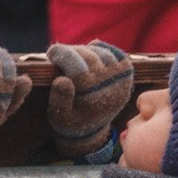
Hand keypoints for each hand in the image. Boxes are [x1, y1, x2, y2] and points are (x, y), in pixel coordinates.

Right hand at [46, 41, 133, 156]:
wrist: (92, 129)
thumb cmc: (71, 122)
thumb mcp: (60, 116)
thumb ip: (60, 99)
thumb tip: (61, 80)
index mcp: (96, 99)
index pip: (79, 70)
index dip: (63, 57)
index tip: (50, 53)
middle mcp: (113, 88)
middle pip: (90, 58)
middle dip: (70, 51)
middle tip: (56, 52)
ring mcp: (122, 80)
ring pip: (102, 53)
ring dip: (83, 50)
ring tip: (69, 55)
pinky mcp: (127, 75)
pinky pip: (116, 53)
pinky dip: (102, 48)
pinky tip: (89, 49)